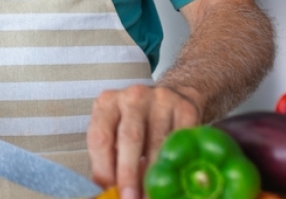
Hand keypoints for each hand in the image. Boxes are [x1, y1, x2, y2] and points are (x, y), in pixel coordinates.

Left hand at [86, 84, 200, 198]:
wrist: (174, 96)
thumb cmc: (140, 120)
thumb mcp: (117, 131)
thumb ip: (109, 158)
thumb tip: (105, 191)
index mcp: (108, 103)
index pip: (100, 137)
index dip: (104, 168)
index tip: (109, 190)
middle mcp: (133, 97)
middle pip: (129, 138)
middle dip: (129, 173)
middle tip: (130, 197)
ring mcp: (161, 100)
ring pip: (157, 143)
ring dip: (153, 175)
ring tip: (150, 195)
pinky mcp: (185, 109)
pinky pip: (180, 141)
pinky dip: (175, 164)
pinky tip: (171, 178)